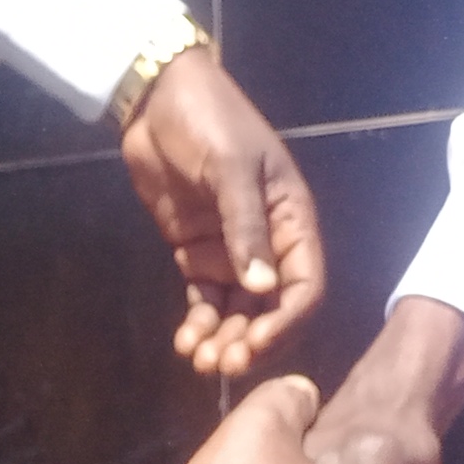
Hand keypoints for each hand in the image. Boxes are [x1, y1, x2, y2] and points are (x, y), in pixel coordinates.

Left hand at [120, 47, 326, 375]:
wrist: (158, 99)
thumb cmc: (208, 121)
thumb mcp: (230, 167)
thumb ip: (245, 228)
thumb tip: (264, 287)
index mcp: (293, 220)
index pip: (305, 285)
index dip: (286, 320)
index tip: (256, 343)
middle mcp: (269, 242)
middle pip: (271, 307)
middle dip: (251, 339)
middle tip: (222, 364)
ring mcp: (231, 250)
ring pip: (237, 310)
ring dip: (223, 339)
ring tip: (200, 361)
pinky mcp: (196, 252)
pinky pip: (205, 298)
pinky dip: (198, 322)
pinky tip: (185, 341)